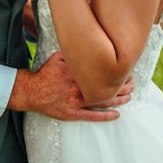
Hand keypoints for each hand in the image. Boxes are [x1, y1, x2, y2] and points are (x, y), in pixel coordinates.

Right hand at [7, 52, 133, 120]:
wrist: (30, 91)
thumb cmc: (44, 73)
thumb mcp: (58, 57)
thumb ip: (72, 54)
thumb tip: (86, 45)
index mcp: (78, 73)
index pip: (102, 72)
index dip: (116, 71)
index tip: (126, 68)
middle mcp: (79, 88)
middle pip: (106, 87)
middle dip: (121, 85)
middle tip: (132, 83)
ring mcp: (76, 102)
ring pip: (102, 102)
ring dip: (118, 99)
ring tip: (130, 96)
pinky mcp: (72, 114)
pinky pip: (92, 116)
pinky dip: (105, 116)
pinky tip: (117, 115)